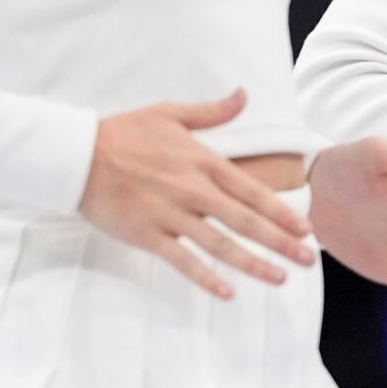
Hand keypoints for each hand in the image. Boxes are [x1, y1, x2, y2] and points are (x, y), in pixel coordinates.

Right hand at [78, 90, 318, 298]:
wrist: (77, 155)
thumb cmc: (123, 133)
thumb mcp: (170, 113)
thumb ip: (212, 111)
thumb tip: (243, 94)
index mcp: (202, 162)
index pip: (252, 191)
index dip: (281, 211)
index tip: (306, 228)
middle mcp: (193, 190)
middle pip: (245, 221)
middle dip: (281, 242)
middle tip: (309, 260)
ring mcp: (170, 215)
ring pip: (220, 245)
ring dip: (253, 264)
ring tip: (281, 279)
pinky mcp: (147, 235)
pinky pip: (182, 261)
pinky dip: (206, 278)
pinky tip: (228, 293)